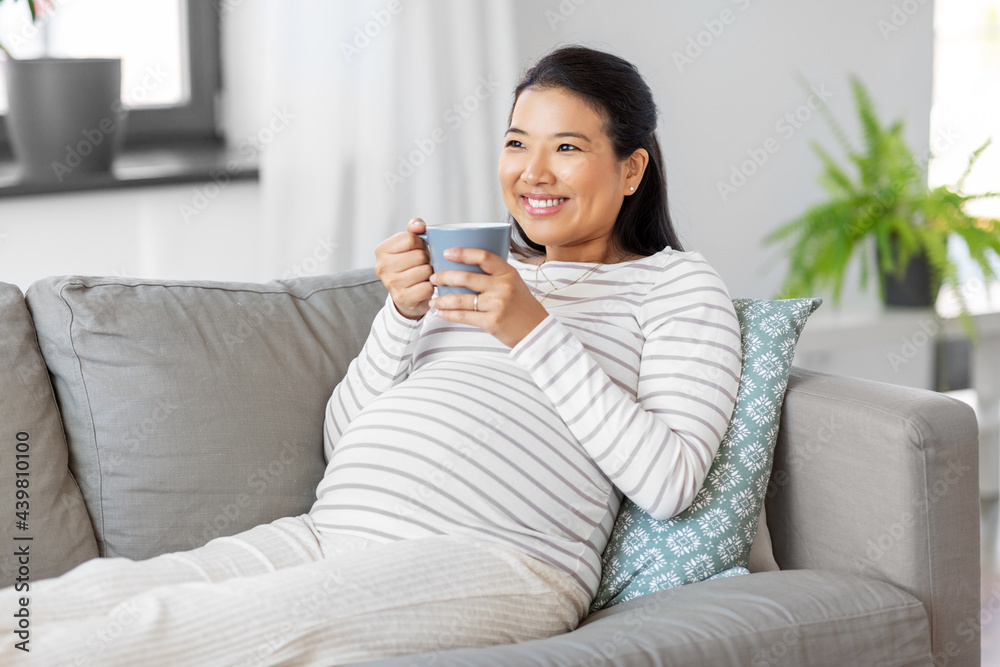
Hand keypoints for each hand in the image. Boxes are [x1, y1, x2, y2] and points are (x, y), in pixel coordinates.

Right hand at [374, 218, 432, 319]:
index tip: (417, 250)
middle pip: (419, 255)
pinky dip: (430, 287)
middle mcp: (382, 267)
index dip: (421, 243)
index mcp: (381, 250)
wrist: (407, 296)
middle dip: (426, 259)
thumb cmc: (410, 264)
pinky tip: (424, 287)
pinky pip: (427, 288)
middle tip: (421, 265)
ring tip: (422, 276)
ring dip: (429, 273)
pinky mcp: (402, 298)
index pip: (411, 239)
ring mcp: (391, 284)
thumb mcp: (410, 244)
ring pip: (425, 271)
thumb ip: (414, 229)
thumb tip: (419, 226)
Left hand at [428, 247, 549, 347]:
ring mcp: (497, 305)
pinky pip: (464, 316)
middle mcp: (503, 287)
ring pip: (461, 299)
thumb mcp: (514, 283)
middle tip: (434, 277)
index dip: (463, 253)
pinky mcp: (492, 322)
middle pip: (466, 277)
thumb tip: (465, 265)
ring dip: (442, 299)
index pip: (483, 256)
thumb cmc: (522, 305)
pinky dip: (449, 314)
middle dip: (445, 277)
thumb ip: (494, 274)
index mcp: (508, 273)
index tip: (447, 253)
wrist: (536, 330)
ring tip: (433, 299)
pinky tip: (440, 313)